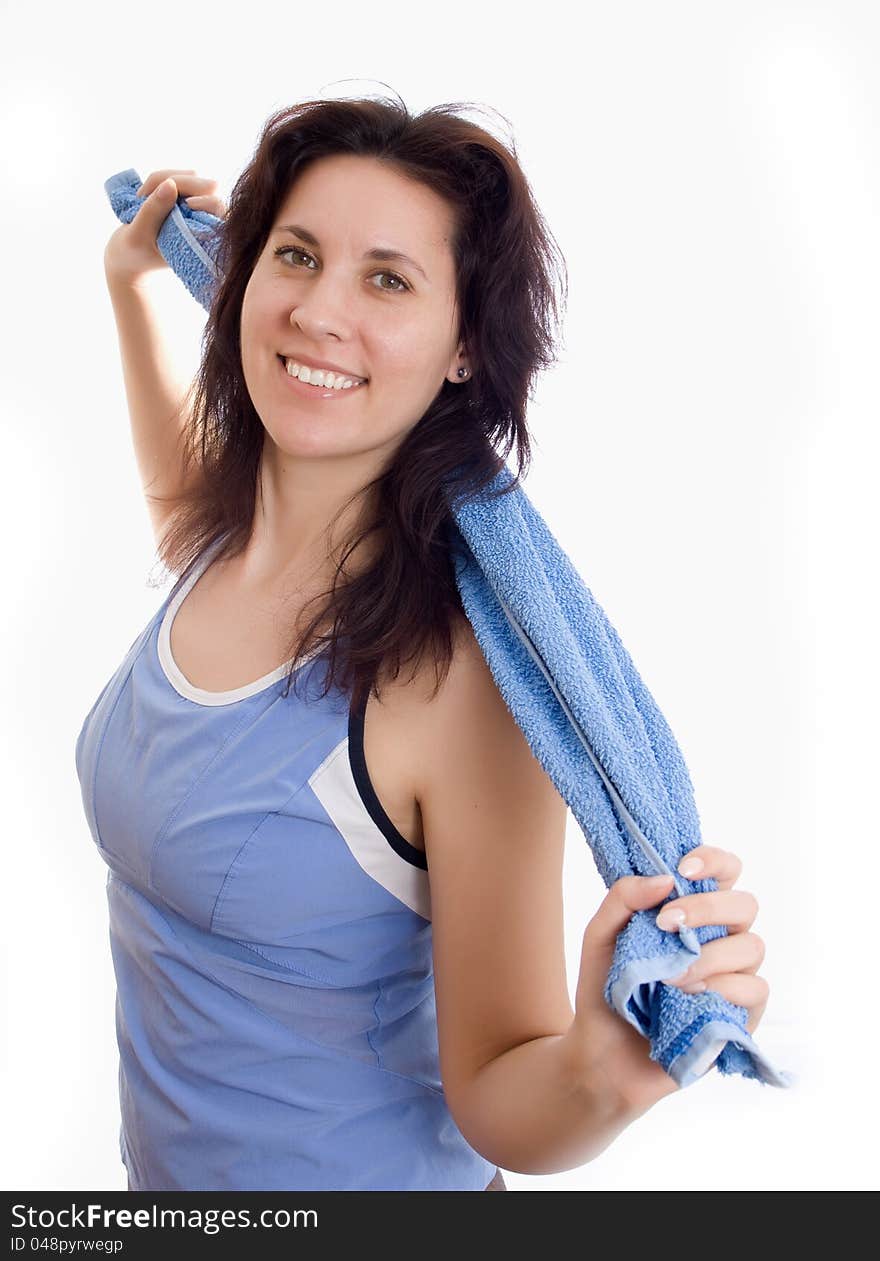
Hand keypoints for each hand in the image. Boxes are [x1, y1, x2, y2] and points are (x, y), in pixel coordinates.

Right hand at [104, 168, 226, 290]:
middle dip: (176, 183)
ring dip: (163, 179)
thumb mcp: (139, 234)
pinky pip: (176, 175)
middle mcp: (204, 221)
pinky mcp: (184, 196)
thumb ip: (154, 210)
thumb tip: (171, 184)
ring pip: (190, 176)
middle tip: (146, 196)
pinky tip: (145, 195)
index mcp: (203, 238)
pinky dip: (159, 179)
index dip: (206, 200)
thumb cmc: (135, 252)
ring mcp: (196, 207)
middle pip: (205, 186)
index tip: (188, 204)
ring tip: (142, 198)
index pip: (217, 207)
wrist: (130, 255)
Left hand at [568, 846, 767, 1115]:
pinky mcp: (742, 1015)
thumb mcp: (599, 936)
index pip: (725, 871)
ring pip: (752, 946)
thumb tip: (665, 878)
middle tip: (667, 924)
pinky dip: (723, 989)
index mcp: (692, 912)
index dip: (714, 861)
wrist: (602, 1054)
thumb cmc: (605, 989)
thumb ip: (623, 898)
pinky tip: (689, 997)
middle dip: (709, 907)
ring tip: (670, 977)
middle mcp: (720, 938)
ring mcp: (735, 976)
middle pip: (745, 904)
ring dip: (708, 957)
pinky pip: (755, 989)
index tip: (683, 869)